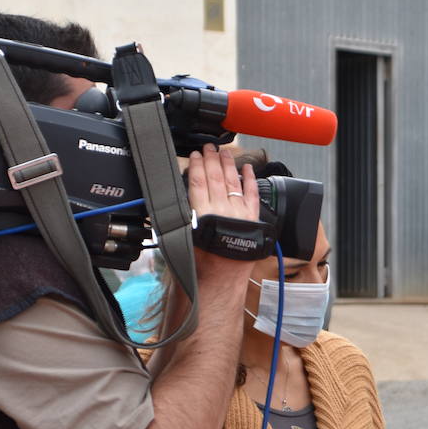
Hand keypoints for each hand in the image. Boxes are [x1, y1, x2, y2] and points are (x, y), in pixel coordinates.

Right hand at [186, 145, 259, 278]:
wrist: (221, 280)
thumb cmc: (200, 264)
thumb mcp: (183, 238)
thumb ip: (180, 216)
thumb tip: (174, 200)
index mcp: (202, 214)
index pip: (197, 182)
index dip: (196, 166)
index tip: (194, 155)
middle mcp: (222, 210)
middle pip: (215, 177)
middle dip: (211, 159)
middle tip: (209, 147)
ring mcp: (239, 213)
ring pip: (233, 182)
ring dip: (228, 164)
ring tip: (225, 152)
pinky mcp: (253, 219)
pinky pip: (253, 194)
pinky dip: (250, 180)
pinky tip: (248, 169)